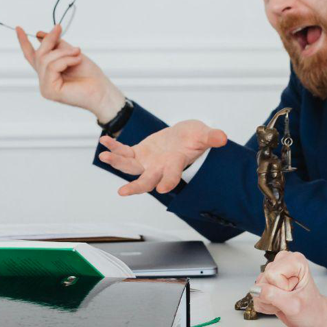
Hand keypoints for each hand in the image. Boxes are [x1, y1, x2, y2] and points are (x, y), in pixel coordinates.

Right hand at [16, 24, 125, 121]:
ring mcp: (45, 87)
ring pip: (45, 59)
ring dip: (63, 52)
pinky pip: (52, 67)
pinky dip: (66, 61)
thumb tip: (39, 34)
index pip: (32, 56)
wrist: (102, 90)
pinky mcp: (49, 91)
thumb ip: (56, 45)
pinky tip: (76, 61)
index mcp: (49, 71)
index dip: (24, 42)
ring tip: (77, 53)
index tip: (18, 28)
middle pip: (39, 54)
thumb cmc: (90, 76)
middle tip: (59, 28)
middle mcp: (45, 79)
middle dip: (49, 39)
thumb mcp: (71, 53)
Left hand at [97, 120, 227, 194]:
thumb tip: (222, 137)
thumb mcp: (203, 134)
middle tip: (124, 192)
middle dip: (135, 187)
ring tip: (105, 156)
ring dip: (117, 162)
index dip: (169, 182)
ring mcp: (147, 162)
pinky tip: (104, 140)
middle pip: (147, 181)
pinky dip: (114, 147)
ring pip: (130, 168)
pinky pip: (124, 152)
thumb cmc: (194, 137)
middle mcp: (160, 168)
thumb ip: (210, 137)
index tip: (162, 189)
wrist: (183, 135)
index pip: (173, 176)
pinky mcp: (139, 153)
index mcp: (176, 164)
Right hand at [251, 251, 326, 326]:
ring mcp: (280, 272)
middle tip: (291, 302)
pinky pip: (261, 293)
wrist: (322, 320)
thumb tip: (257, 290)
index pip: (270, 275)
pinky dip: (270, 303)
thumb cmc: (315, 313)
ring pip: (260, 287)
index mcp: (294, 262)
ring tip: (289, 304)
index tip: (293, 297)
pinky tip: (283, 305)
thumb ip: (274, 297)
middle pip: (263, 279)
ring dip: (271, 301)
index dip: (279, 291)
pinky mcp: (275, 281)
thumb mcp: (295, 307)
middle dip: (274, 296)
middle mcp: (287, 262)